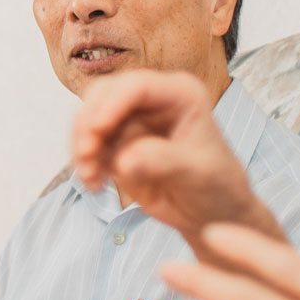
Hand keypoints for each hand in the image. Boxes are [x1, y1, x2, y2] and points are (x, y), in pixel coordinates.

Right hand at [70, 71, 281, 248]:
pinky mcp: (115, 143)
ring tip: (90, 177)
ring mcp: (130, 121)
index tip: (97, 131)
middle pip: (103, 95)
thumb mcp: (199, 173)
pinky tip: (95, 184)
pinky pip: (86, 145)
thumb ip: (164, 162)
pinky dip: (84, 163)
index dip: (111, 105)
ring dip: (81, 147)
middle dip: (88, 124)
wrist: (211, 214)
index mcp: (180, 94)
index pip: (137, 86)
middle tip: (86, 154)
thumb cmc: (218, 187)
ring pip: (88, 119)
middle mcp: (152, 101)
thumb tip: (125, 160)